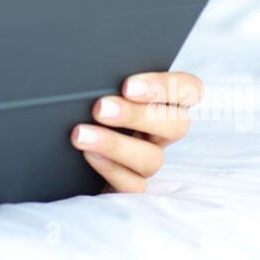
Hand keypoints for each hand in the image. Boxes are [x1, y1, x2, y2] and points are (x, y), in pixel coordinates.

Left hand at [70, 71, 203, 193]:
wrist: (71, 157)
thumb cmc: (90, 110)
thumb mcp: (105, 90)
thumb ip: (111, 81)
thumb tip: (94, 73)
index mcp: (164, 102)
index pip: (189, 89)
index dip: (164, 86)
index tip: (127, 85)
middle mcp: (162, 132)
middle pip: (176, 125)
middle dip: (136, 115)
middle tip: (100, 108)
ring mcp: (148, 161)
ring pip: (152, 158)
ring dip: (115, 144)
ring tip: (81, 134)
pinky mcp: (132, 186)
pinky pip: (134, 185)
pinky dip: (110, 168)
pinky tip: (89, 154)